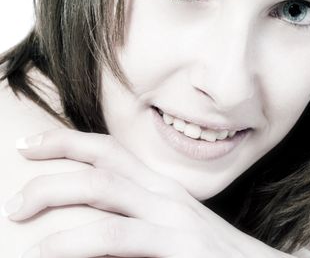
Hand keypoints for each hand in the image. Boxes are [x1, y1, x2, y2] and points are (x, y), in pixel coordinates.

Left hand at [4, 129, 293, 256]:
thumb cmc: (211, 252)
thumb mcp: (170, 225)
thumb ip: (136, 215)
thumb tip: (88, 223)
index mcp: (160, 186)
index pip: (108, 150)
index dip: (67, 141)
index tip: (31, 145)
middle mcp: (164, 193)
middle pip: (101, 164)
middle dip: (53, 167)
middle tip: (14, 197)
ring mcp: (172, 217)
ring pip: (105, 191)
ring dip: (55, 195)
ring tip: (19, 214)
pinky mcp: (179, 247)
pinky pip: (118, 238)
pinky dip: (78, 241)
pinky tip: (49, 250)